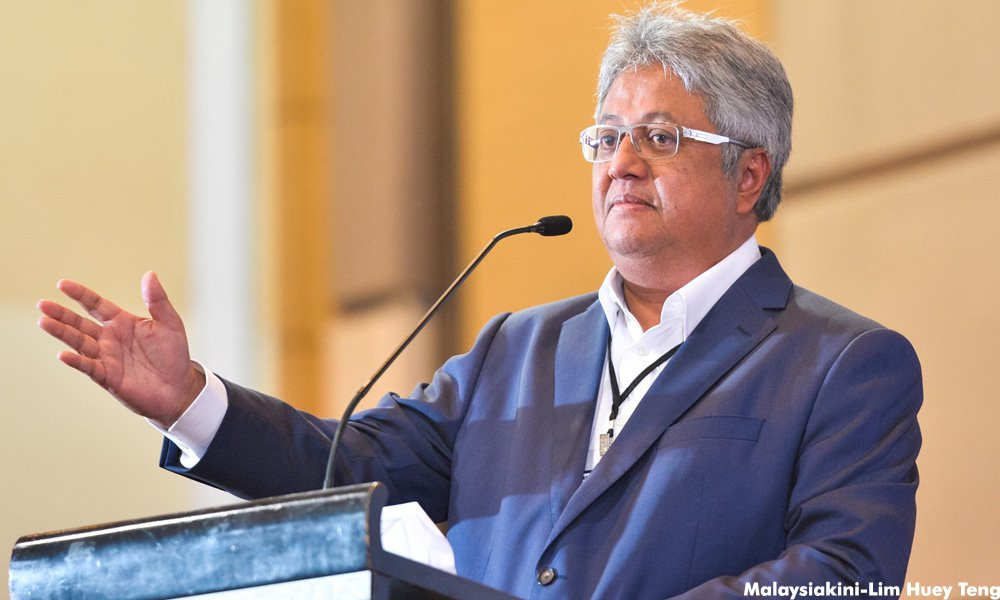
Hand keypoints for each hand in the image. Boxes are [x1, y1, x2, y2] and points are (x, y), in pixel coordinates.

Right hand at [37, 272, 203, 427]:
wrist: (180, 388)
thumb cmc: (174, 355)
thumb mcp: (169, 323)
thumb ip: (158, 300)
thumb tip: (149, 274)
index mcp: (122, 323)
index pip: (96, 305)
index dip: (80, 295)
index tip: (62, 284)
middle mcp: (110, 339)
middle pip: (80, 323)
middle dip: (61, 314)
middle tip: (42, 304)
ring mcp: (107, 358)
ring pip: (80, 343)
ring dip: (62, 333)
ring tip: (44, 321)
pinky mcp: (109, 377)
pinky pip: (90, 367)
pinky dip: (77, 361)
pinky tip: (63, 354)